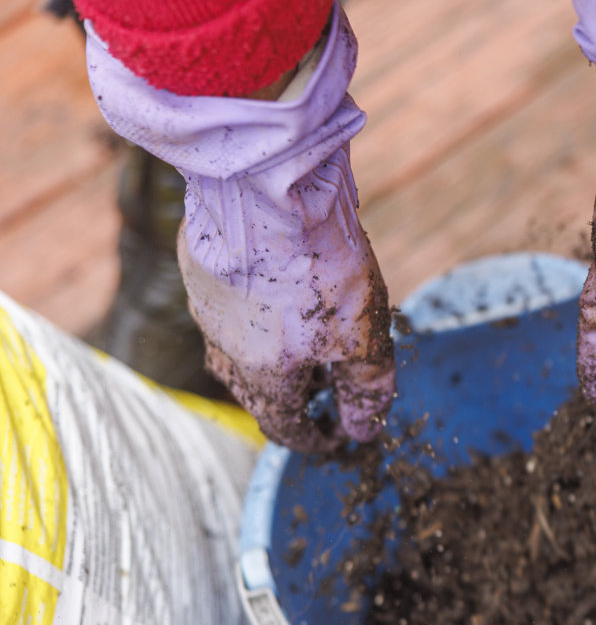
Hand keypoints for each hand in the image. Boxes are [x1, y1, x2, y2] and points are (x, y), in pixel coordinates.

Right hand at [85, 6, 392, 450]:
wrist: (268, 186)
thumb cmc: (319, 267)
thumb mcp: (364, 341)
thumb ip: (366, 392)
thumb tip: (364, 433)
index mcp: (264, 375)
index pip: (284, 427)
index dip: (313, 439)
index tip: (336, 436)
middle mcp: (224, 345)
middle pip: (254, 392)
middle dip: (289, 401)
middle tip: (321, 394)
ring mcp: (207, 301)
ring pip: (233, 347)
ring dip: (265, 357)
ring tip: (298, 347)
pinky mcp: (200, 259)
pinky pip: (227, 299)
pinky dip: (251, 308)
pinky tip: (273, 288)